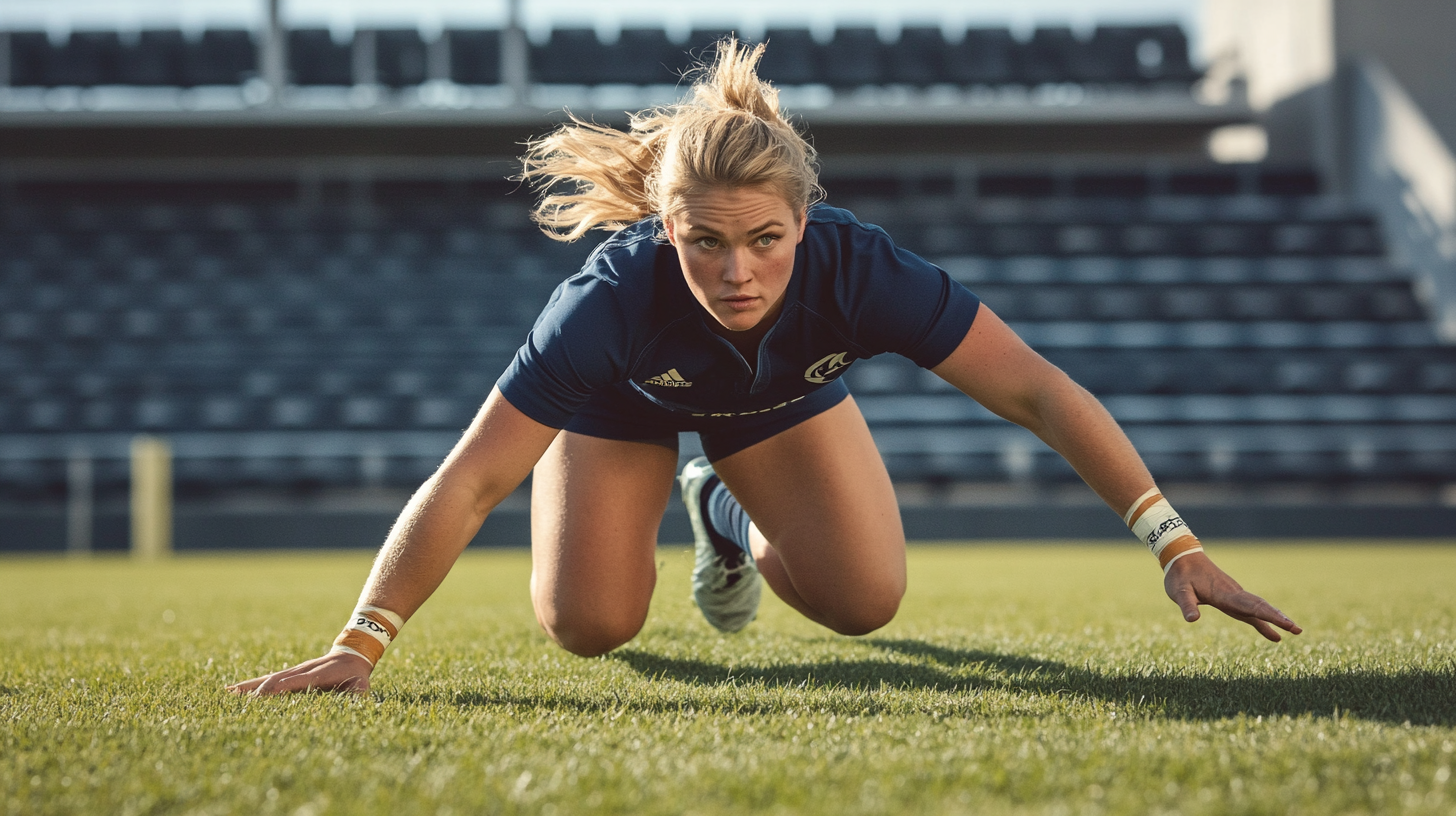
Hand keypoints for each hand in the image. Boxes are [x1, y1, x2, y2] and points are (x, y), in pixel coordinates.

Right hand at [226, 651, 372, 695]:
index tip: (263, 695)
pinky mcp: (288, 674)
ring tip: (228, 693)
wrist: (351, 655)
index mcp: (318, 675)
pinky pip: (268, 680)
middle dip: (259, 689)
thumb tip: (356, 706)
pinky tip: (233, 690)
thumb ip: (359, 697)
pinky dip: (250, 685)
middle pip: (276, 679)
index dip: (280, 688)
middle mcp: (301, 671)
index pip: (296, 682)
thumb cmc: (357, 676)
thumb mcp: (362, 687)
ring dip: (248, 687)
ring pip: (268, 679)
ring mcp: (293, 671)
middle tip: (238, 700)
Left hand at [1164, 551, 1301, 641]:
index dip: (1269, 616)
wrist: (1183, 557)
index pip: (1250, 606)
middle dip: (1279, 618)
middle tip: (1297, 629)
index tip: (1286, 624)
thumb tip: (1192, 619)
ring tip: (1295, 630)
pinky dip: (1263, 622)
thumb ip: (1186, 604)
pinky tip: (1274, 635)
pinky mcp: (1232, 598)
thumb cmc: (1180, 575)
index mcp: (1223, 593)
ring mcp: (1235, 595)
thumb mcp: (1178, 591)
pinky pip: (1251, 611)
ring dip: (1276, 618)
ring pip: (1259, 608)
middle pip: (1260, 607)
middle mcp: (1233, 594)